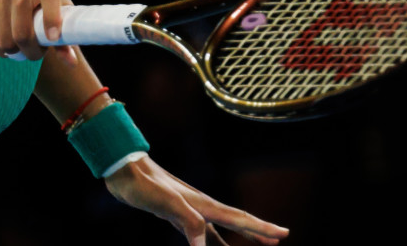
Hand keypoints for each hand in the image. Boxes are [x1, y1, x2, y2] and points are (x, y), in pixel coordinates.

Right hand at [0, 0, 75, 66]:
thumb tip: (71, 63)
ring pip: (4, 38)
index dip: (52, 19)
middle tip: (36, 53)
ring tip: (23, 48)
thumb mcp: (57, 0)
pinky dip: (0, 48)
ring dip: (15, 52)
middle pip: (22, 31)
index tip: (52, 39)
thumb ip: (66, 29)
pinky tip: (8, 45)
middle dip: (30, 51)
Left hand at [104, 155, 289, 245]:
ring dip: (236, 237)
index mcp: (203, 205)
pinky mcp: (174, 213)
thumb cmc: (143, 183)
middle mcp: (200, 206)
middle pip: (235, 222)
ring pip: (219, 229)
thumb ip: (187, 222)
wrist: (122, 168)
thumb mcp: (165, 203)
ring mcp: (188, 209)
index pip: (238, 219)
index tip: (284, 234)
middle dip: (257, 231)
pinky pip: (199, 230)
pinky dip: (208, 239)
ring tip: (255, 244)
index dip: (261, 228)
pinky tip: (206, 244)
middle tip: (278, 239)